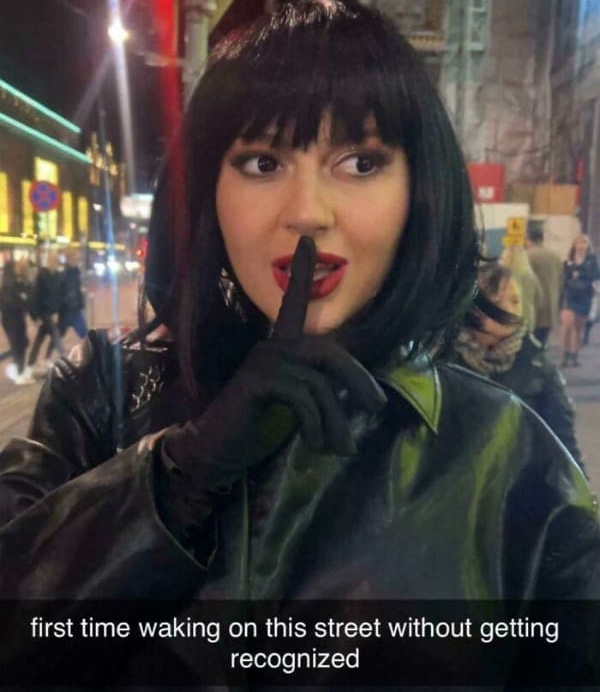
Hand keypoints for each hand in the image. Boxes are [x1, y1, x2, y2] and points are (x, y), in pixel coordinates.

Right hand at [161, 236, 386, 490]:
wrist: (218, 449)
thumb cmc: (259, 425)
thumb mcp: (297, 401)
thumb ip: (318, 385)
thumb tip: (362, 392)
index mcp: (280, 346)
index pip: (294, 304)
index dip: (301, 273)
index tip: (307, 241)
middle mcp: (271, 347)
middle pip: (326, 353)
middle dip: (357, 379)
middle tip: (377, 405)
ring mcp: (262, 362)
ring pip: (318, 384)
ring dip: (335, 420)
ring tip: (342, 447)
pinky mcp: (257, 382)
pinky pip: (301, 397)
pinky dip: (316, 424)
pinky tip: (316, 444)